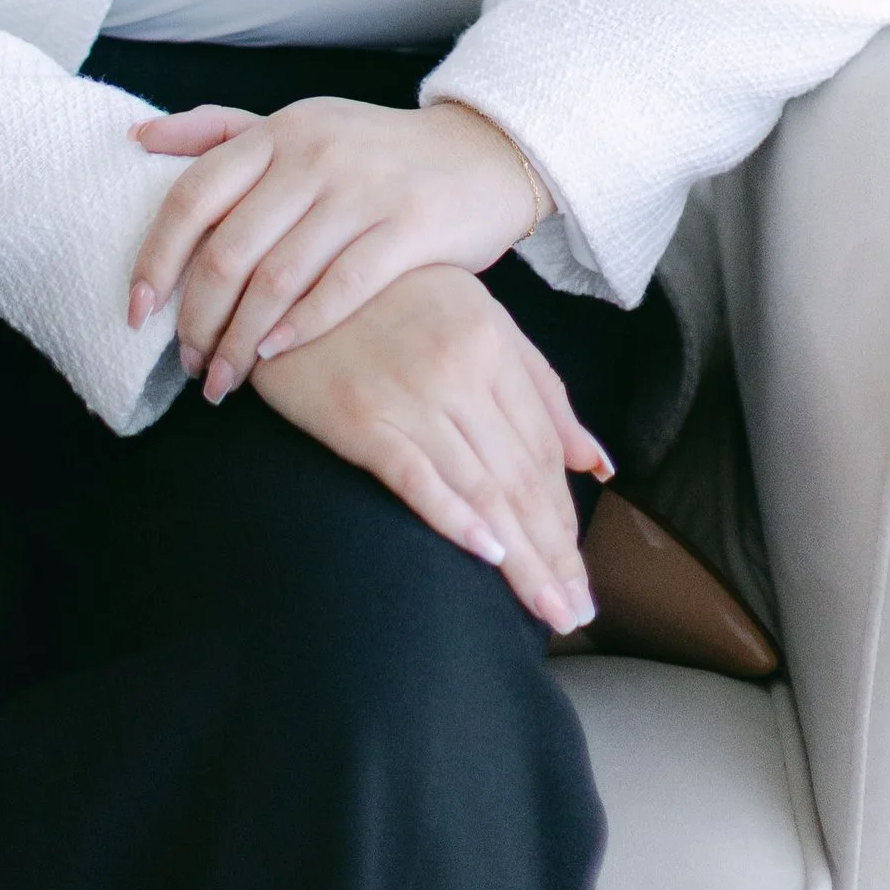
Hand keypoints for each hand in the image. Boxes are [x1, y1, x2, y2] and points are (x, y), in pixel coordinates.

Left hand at [127, 90, 544, 399]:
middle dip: (197, 318)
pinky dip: (300, 328)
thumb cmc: (373, 151)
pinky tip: (276, 354)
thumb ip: (219, 130)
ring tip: (224, 376)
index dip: (156, 257)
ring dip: (240, 338)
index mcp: (278, 131)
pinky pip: (340, 288)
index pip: (193, 195)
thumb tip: (138, 140)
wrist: (480, 153)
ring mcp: (362, 191)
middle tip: (187, 362)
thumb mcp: (298, 125)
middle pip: (229, 249)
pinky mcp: (408, 228)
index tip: (136, 310)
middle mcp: (313, 154)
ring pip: (278, 278)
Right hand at [249, 265, 609, 634]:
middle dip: (552, 552)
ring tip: (548, 609)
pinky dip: (453, 515)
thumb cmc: (391, 296)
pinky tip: (486, 553)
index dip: (564, 516)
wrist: (293, 276)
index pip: (543, 447)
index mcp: (490, 340)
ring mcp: (408, 393)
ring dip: (520, 556)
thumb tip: (596, 463)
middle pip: (520, 476)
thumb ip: (538, 387)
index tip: (579, 573)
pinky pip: (415, 475)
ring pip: (480, 486)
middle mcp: (458, 367)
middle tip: (576, 613)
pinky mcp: (358, 416)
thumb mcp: (475, 316)